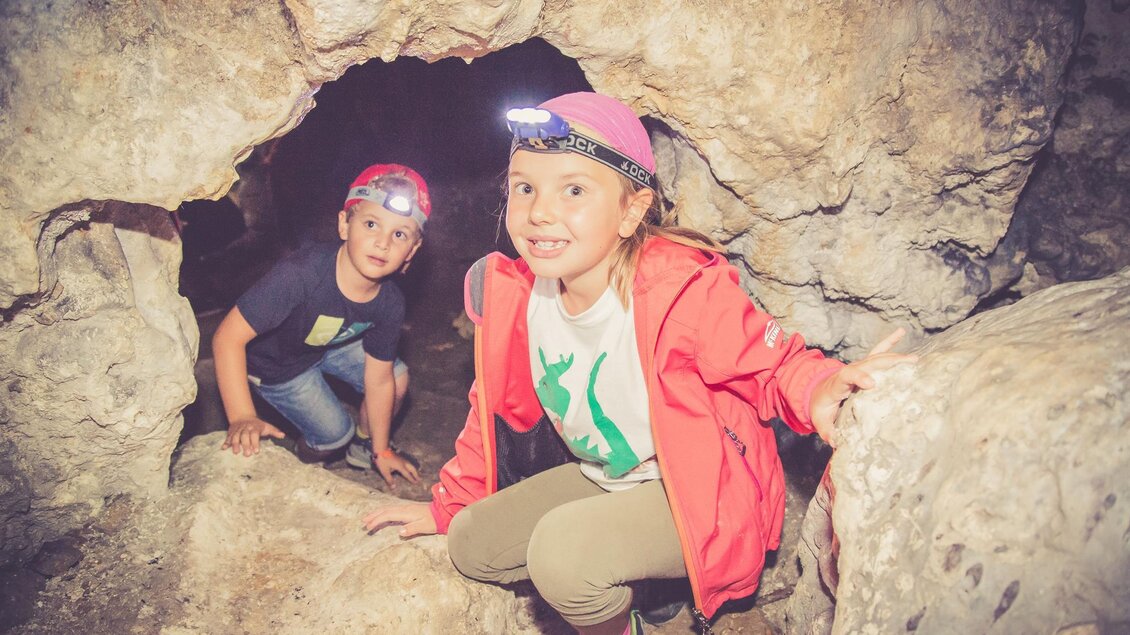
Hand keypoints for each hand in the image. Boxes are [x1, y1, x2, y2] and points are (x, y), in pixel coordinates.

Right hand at [221, 416, 284, 456]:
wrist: (243, 416)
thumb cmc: (257, 425)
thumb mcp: (267, 426)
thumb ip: (274, 431)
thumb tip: (283, 435)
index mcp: (255, 427)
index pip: (255, 434)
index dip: (255, 443)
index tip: (256, 451)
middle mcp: (245, 428)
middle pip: (245, 436)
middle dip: (245, 445)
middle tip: (247, 455)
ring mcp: (237, 430)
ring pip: (235, 436)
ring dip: (235, 444)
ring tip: (235, 452)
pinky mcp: (231, 432)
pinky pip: (228, 437)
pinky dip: (225, 442)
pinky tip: (223, 448)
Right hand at [362, 502, 436, 537]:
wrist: (442, 512)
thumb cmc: (434, 521)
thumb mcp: (424, 526)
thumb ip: (412, 529)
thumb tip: (400, 532)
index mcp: (406, 512)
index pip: (387, 515)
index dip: (377, 520)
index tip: (368, 526)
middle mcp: (404, 508)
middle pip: (385, 510)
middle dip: (373, 515)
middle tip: (363, 522)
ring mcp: (405, 508)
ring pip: (387, 509)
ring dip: (377, 513)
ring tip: (368, 518)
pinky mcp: (407, 510)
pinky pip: (392, 510)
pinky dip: (383, 513)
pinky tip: (381, 516)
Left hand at [374, 449, 420, 487]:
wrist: (381, 449)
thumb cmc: (382, 461)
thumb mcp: (385, 471)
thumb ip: (389, 480)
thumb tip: (393, 488)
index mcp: (401, 467)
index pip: (407, 474)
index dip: (411, 479)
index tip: (416, 483)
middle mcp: (403, 463)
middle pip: (412, 469)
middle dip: (416, 474)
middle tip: (420, 479)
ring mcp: (402, 459)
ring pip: (411, 465)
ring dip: (414, 470)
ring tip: (416, 473)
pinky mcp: (400, 457)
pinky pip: (408, 462)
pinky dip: (411, 466)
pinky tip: (408, 467)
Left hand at [809, 328, 916, 445]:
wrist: (817, 392)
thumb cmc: (821, 407)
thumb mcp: (820, 420)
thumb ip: (827, 430)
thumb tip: (835, 441)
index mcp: (837, 384)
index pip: (847, 376)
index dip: (859, 377)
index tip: (872, 383)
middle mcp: (849, 371)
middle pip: (868, 363)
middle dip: (887, 363)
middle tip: (908, 365)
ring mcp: (858, 366)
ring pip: (876, 358)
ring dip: (894, 357)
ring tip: (914, 359)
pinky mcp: (865, 365)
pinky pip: (878, 351)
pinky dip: (889, 342)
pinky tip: (901, 332)